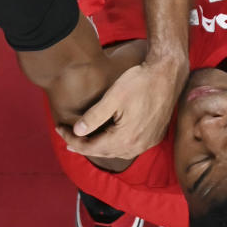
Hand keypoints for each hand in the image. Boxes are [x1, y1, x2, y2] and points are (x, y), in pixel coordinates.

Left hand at [55, 57, 186, 159]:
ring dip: (98, 146)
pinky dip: (113, 144)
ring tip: (82, 139)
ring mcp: (148, 143)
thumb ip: (93, 117)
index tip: (59, 129)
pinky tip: (105, 136)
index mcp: (126, 138)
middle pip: (102, 152)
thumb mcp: (113, 97)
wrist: (168, 74)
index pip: (91, 147)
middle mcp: (138, 145)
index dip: (72, 140)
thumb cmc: (140, 81)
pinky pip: (129, 147)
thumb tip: (76, 132)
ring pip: (116, 152)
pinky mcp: (154, 137)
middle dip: (82, 145)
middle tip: (66, 137)